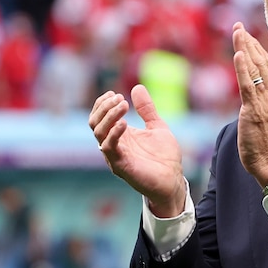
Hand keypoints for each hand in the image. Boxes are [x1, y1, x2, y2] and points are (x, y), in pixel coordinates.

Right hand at [89, 85, 184, 216]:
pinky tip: (125, 123)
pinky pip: (109, 148)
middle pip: (94, 123)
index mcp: (120, 135)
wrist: (173, 180)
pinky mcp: (120, 165)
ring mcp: (115, 155)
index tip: (114, 93)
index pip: (99, 117)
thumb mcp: (157, 127)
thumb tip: (137, 87)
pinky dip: (114, 134)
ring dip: (109, 116)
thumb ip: (147, 109)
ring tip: (123, 105)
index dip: (103, 103)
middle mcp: (113, 144)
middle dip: (104, 107)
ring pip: (98, 133)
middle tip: (120, 98)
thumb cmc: (164, 157)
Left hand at [232, 22, 267, 186]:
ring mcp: (265, 101)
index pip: (267, 65)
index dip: (256, 48)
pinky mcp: (254, 110)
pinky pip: (248, 86)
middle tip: (238, 27)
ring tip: (237, 32)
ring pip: (255, 69)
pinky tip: (237, 54)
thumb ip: (263, 97)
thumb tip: (258, 86)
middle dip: (249, 42)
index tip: (247, 34)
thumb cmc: (266, 142)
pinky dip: (243, 68)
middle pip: (261, 62)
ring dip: (245, 48)